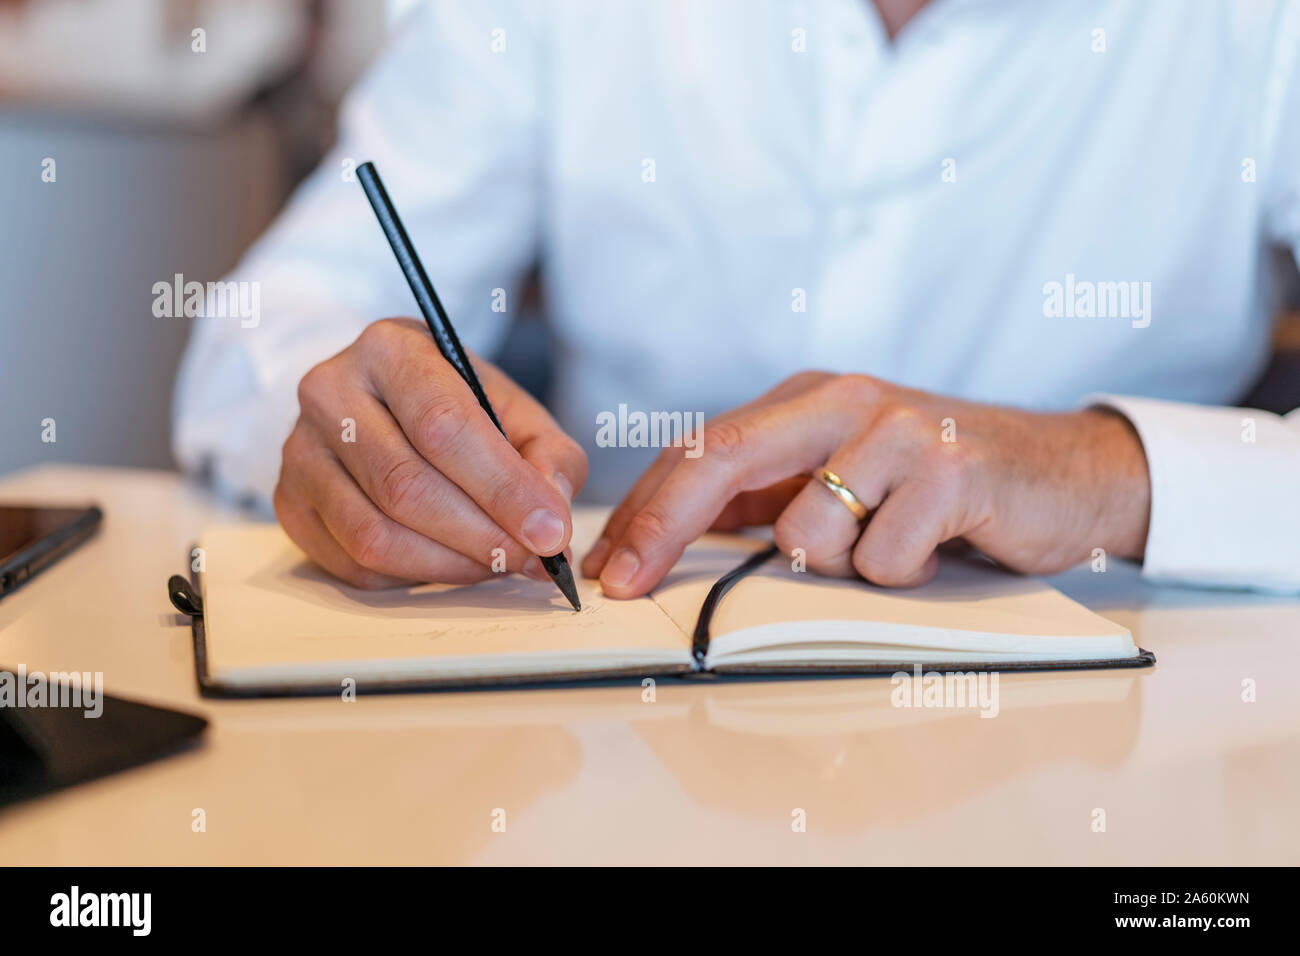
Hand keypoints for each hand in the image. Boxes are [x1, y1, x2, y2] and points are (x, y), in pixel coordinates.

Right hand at [274, 318, 586, 587]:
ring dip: (449, 565)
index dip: (502, 488)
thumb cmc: (456, 406)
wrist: (382, 402)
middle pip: (406, 487)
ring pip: (375, 536)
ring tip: (495, 563)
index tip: (549, 531)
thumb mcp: (514, 410)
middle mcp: (330, 392)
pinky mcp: (290, 504)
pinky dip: (412, 578)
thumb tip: (550, 519)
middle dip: (481, 536)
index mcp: (390, 350)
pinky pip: (353, 565)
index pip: (444, 426)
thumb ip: (548, 457)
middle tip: (530, 559)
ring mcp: (299, 451)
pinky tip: (448, 561)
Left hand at [583, 372, 1149, 595]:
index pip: (701, 450)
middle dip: (660, 530)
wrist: (1064, 473)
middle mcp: (842, 400)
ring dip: (838, 567)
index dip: (644, 510)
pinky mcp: (949, 468)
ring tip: (891, 546)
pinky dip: (901, 573)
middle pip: (721, 461)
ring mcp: (895, 429)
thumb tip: (667, 541)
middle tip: (624, 586)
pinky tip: (936, 546)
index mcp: (807, 400)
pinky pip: (881, 559)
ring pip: (806, 533)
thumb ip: (767, 499)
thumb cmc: (938, 487)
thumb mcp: (842, 480)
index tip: (607, 566)